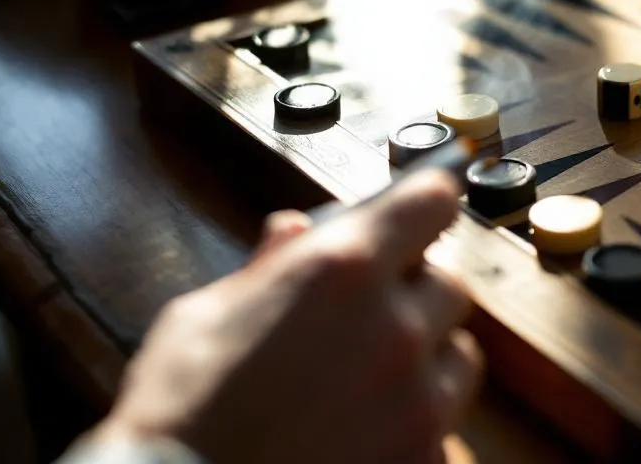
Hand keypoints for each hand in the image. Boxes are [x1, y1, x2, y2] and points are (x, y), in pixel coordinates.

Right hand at [87, 170, 480, 463]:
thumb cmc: (180, 409)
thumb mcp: (204, 315)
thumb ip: (267, 267)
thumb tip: (294, 231)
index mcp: (343, 269)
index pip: (433, 201)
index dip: (425, 202)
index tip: (418, 210)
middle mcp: (396, 326)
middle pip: (452, 283)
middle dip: (418, 290)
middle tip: (372, 310)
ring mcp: (419, 398)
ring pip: (460, 356)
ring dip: (429, 356)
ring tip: (373, 376)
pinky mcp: (425, 456)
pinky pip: (445, 424)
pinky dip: (416, 420)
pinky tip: (368, 428)